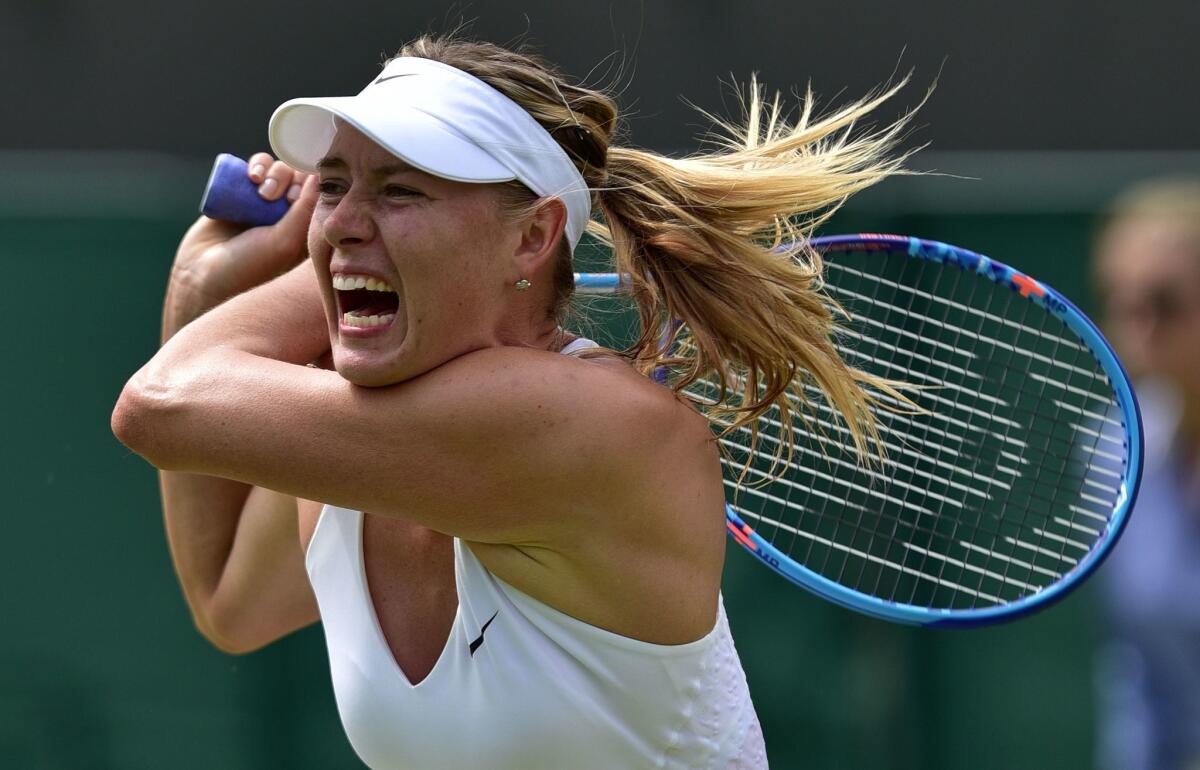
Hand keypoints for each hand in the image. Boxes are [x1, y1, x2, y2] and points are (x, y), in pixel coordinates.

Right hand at [171, 154, 317, 313]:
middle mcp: (288, 214)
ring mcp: (264, 203)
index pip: (320, 194)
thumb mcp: (286, 241)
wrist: (203, 274)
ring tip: (257, 186)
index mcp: (306, 228)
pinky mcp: (241, 193)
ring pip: (277, 168)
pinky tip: (249, 176)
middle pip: (298, 176)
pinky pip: (255, 166)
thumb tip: (320, 176)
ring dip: (270, 170)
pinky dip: (256, 164)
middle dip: (284, 178)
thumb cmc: (250, 266)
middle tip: (268, 196)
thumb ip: (305, 209)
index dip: (310, 184)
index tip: (293, 197)